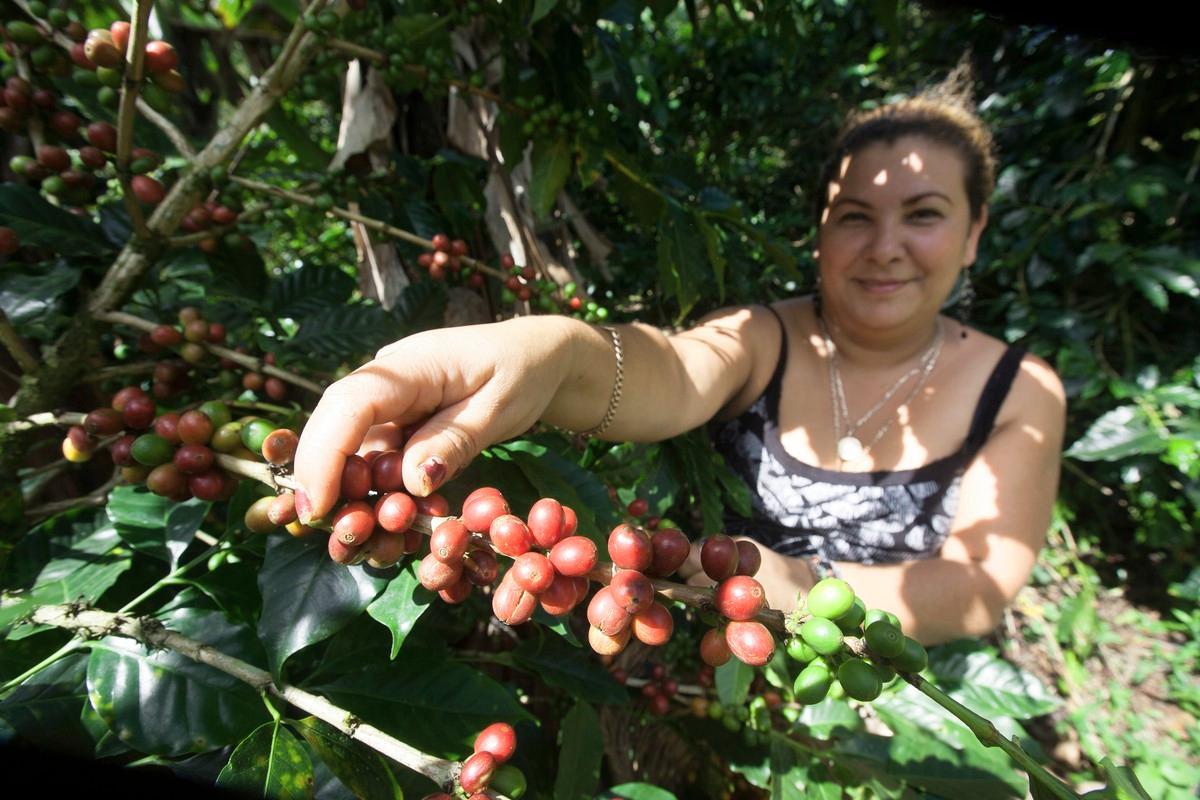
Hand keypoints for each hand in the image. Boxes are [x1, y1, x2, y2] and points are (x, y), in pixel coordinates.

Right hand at [293, 317, 574, 522]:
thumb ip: (454, 441)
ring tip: (369, 538)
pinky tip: (392, 525)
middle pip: (335, 428)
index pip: (350, 404)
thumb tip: (410, 482)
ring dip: (354, 496)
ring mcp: (389, 402)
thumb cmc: (523, 372)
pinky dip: (379, 493)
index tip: (317, 507)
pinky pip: (375, 459)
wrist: (538, 356)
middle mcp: (388, 381)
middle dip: (326, 482)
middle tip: (337, 534)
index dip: (325, 456)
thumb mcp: (498, 408)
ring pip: (351, 450)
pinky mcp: (398, 423)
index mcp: (411, 364)